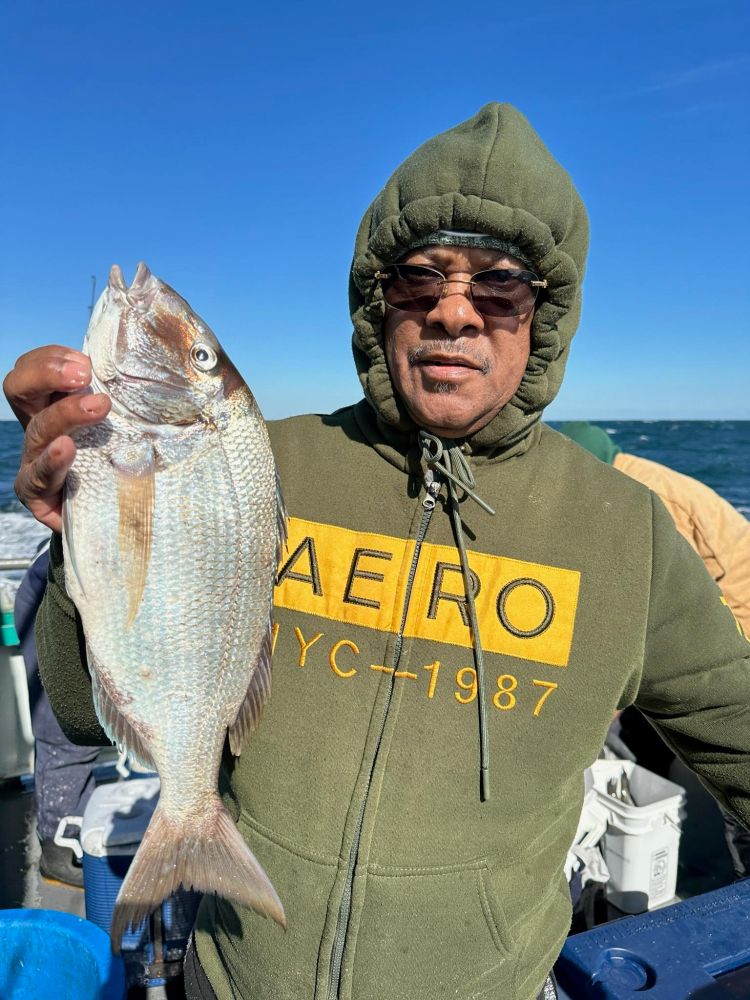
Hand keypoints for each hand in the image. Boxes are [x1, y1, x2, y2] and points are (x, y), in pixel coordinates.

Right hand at [3, 346, 110, 531]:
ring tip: (97, 406)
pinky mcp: (37, 496)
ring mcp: (33, 462)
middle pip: (19, 388)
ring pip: (37, 429)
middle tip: (83, 373)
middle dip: (47, 373)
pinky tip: (66, 449)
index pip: (34, 367)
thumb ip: (124, 396)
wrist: (114, 515)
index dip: (52, 357)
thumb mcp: (123, 422)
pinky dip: (52, 462)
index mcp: (50, 403)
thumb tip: (159, 366)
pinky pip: (37, 477)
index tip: (87, 361)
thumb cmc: (120, 459)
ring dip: (65, 414)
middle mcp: (37, 428)